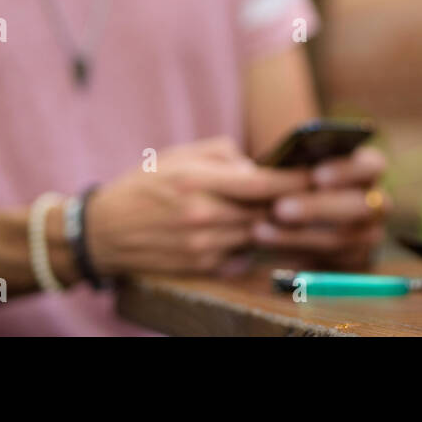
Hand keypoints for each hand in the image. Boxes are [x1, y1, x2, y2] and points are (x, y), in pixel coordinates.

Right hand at [85, 137, 309, 276]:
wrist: (104, 231)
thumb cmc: (146, 185)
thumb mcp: (180, 155)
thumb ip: (224, 155)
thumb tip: (260, 167)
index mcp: (196, 181)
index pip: (261, 183)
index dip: (294, 180)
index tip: (317, 174)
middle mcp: (201, 215)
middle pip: (265, 211)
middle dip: (290, 202)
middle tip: (315, 191)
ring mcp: (202, 244)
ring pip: (257, 233)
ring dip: (274, 223)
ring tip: (289, 209)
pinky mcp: (201, 265)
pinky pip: (242, 252)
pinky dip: (252, 240)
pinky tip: (257, 229)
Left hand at [252, 146, 389, 270]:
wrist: (277, 198)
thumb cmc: (285, 167)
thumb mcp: (285, 156)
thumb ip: (292, 158)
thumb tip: (278, 170)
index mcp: (367, 167)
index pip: (372, 166)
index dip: (347, 171)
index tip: (316, 176)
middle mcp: (374, 202)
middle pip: (361, 207)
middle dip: (318, 209)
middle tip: (279, 209)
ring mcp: (365, 235)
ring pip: (342, 240)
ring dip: (299, 237)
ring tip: (259, 231)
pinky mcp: (349, 263)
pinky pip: (330, 268)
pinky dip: (297, 261)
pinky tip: (268, 251)